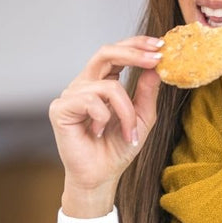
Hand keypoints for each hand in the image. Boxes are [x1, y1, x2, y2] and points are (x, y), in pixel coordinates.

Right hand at [48, 36, 162, 217]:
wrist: (100, 177)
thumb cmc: (117, 149)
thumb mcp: (141, 118)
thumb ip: (146, 93)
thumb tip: (155, 67)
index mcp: (101, 82)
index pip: (116, 54)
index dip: (136, 45)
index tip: (160, 46)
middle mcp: (84, 84)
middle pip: (105, 52)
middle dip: (133, 53)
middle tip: (156, 58)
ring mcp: (70, 95)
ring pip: (107, 85)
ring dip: (126, 111)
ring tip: (129, 133)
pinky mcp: (61, 109)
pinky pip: (91, 101)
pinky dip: (104, 118)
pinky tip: (98, 133)